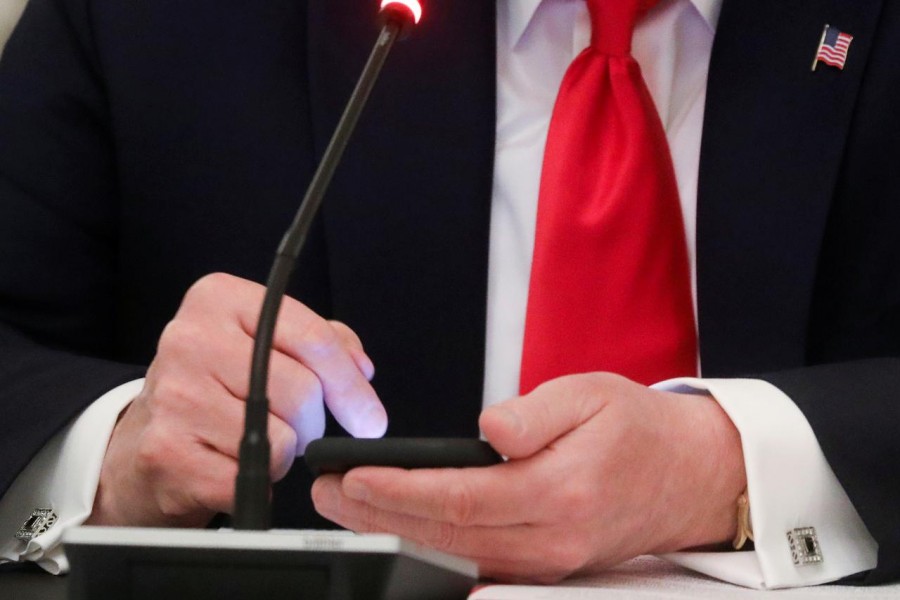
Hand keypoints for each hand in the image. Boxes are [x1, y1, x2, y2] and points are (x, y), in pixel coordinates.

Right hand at [87, 273, 385, 526]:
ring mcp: (174, 395)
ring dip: (283, 452)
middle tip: (291, 427)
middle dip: (312, 422)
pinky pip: (252, 475)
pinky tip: (230, 463)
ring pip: (281, 437)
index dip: (351, 383)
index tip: (371, 417)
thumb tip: (361, 369)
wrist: (143, 439)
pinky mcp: (166, 451)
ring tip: (251, 439)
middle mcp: (190, 338)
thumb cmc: (216, 386)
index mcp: (219, 298)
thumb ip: (321, 342)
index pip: (313, 337)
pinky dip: (256, 480)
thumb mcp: (263, 342)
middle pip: (302, 391)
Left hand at [311, 373, 745, 582]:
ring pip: (456, 556)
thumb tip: (488, 430)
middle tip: (327, 494)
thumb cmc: (639, 429)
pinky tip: (403, 529)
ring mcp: (550, 562)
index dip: (399, 490)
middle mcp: (552, 539)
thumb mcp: (591, 394)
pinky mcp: (548, 567)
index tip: (353, 476)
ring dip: (397, 533)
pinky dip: (432, 548)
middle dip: (378, 517)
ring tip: (348, 509)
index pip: (459, 498)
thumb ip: (535, 413)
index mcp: (561, 491)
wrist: (689, 475)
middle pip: (446, 535)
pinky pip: (479, 563)